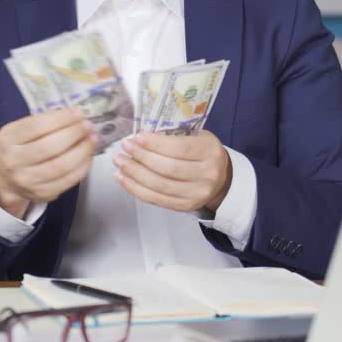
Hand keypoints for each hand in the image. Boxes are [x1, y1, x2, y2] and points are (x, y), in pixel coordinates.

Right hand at [0, 108, 95, 218]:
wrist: (8, 178)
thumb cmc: (20, 148)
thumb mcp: (21, 130)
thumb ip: (44, 122)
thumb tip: (76, 116)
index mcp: (8, 139)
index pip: (37, 126)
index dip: (61, 119)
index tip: (78, 113)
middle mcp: (14, 161)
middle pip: (50, 147)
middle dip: (74, 134)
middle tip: (88, 126)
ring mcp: (27, 180)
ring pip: (61, 165)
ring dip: (82, 150)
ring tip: (92, 139)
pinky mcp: (42, 193)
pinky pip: (68, 180)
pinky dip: (83, 166)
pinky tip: (87, 155)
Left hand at [114, 131, 231, 213]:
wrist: (222, 179)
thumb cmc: (204, 152)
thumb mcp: (198, 137)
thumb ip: (175, 135)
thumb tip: (140, 137)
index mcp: (210, 152)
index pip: (179, 149)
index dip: (155, 143)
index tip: (137, 137)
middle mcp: (207, 175)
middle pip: (167, 168)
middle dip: (141, 157)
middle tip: (125, 147)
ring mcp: (196, 194)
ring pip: (159, 186)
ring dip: (134, 173)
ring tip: (120, 162)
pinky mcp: (185, 206)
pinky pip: (156, 199)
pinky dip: (136, 189)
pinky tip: (123, 178)